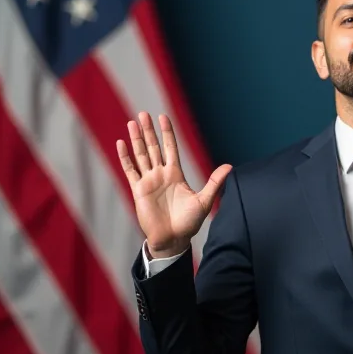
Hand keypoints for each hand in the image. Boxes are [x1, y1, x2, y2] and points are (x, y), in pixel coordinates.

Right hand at [117, 112, 231, 257]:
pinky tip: (121, 144)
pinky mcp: (138, 191)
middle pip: (154, 148)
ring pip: (141, 155)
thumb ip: (215, 182)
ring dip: (136, 140)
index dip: (167, 133)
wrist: (173, 239)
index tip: (163, 117)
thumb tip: (230, 167)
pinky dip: (125, 157)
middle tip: (144, 114)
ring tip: (133, 123)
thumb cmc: (189, 222)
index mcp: (176, 174)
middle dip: (149, 131)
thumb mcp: (204, 200)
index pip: (171, 148)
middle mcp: (161, 174)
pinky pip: (130, 171)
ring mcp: (149, 181)